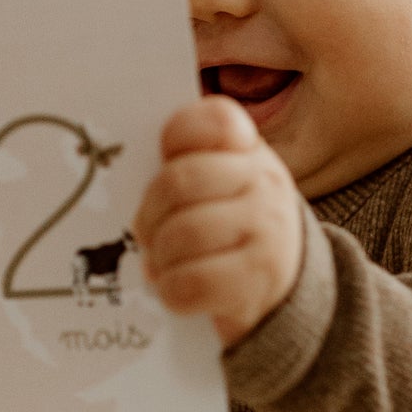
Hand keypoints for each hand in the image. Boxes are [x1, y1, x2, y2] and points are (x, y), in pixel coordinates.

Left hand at [134, 95, 302, 347]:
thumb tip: (128, 201)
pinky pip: (191, 282)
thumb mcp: (220, 183)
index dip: (177, 137)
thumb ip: (184, 168)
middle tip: (145, 233)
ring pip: (182, 235)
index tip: (166, 161)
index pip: (214, 120)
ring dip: (159, 258)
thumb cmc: (230, 225)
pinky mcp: (258, 277)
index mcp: (247, 150)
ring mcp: (267, 229)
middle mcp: (264, 182)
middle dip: (149, 215)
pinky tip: (177, 289)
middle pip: (178, 183)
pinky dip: (171, 291)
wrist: (283, 281)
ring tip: (162, 265)